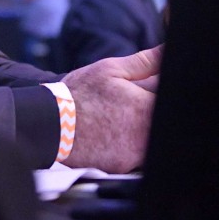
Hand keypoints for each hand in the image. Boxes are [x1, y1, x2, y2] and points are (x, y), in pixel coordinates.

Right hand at [61, 46, 161, 172]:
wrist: (50, 125)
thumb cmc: (78, 95)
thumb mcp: (111, 69)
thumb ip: (146, 62)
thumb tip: (167, 51)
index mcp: (146, 108)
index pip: (169, 98)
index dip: (156, 94)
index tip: (143, 92)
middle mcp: (145, 135)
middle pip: (159, 120)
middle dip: (147, 110)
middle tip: (126, 105)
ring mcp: (134, 155)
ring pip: (147, 140)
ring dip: (139, 130)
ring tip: (116, 120)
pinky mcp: (122, 168)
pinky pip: (133, 156)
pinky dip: (125, 146)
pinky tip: (109, 135)